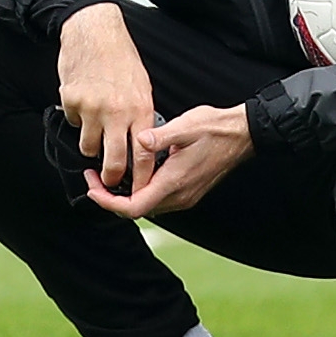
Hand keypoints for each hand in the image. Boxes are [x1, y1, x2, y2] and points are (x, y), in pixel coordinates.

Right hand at [56, 2, 155, 196]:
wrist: (95, 32)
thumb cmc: (121, 59)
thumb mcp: (142, 88)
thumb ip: (141, 117)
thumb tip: (141, 146)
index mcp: (140, 109)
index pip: (144, 155)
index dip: (142, 178)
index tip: (139, 191)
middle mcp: (116, 112)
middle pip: (113, 162)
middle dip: (112, 178)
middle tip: (110, 181)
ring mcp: (91, 108)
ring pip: (88, 147)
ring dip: (91, 143)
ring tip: (95, 125)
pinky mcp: (71, 101)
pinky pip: (73, 124)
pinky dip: (78, 118)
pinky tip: (84, 101)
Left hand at [87, 102, 254, 220]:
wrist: (243, 134)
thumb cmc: (215, 128)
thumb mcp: (185, 126)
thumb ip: (159, 137)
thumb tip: (139, 141)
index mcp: (174, 182)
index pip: (134, 207)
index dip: (108, 202)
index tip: (92, 187)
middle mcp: (180, 195)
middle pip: (137, 210)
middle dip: (110, 199)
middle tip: (93, 179)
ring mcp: (186, 196)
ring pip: (147, 206)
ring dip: (125, 197)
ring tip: (108, 177)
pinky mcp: (189, 191)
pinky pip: (159, 200)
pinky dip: (140, 192)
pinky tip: (134, 174)